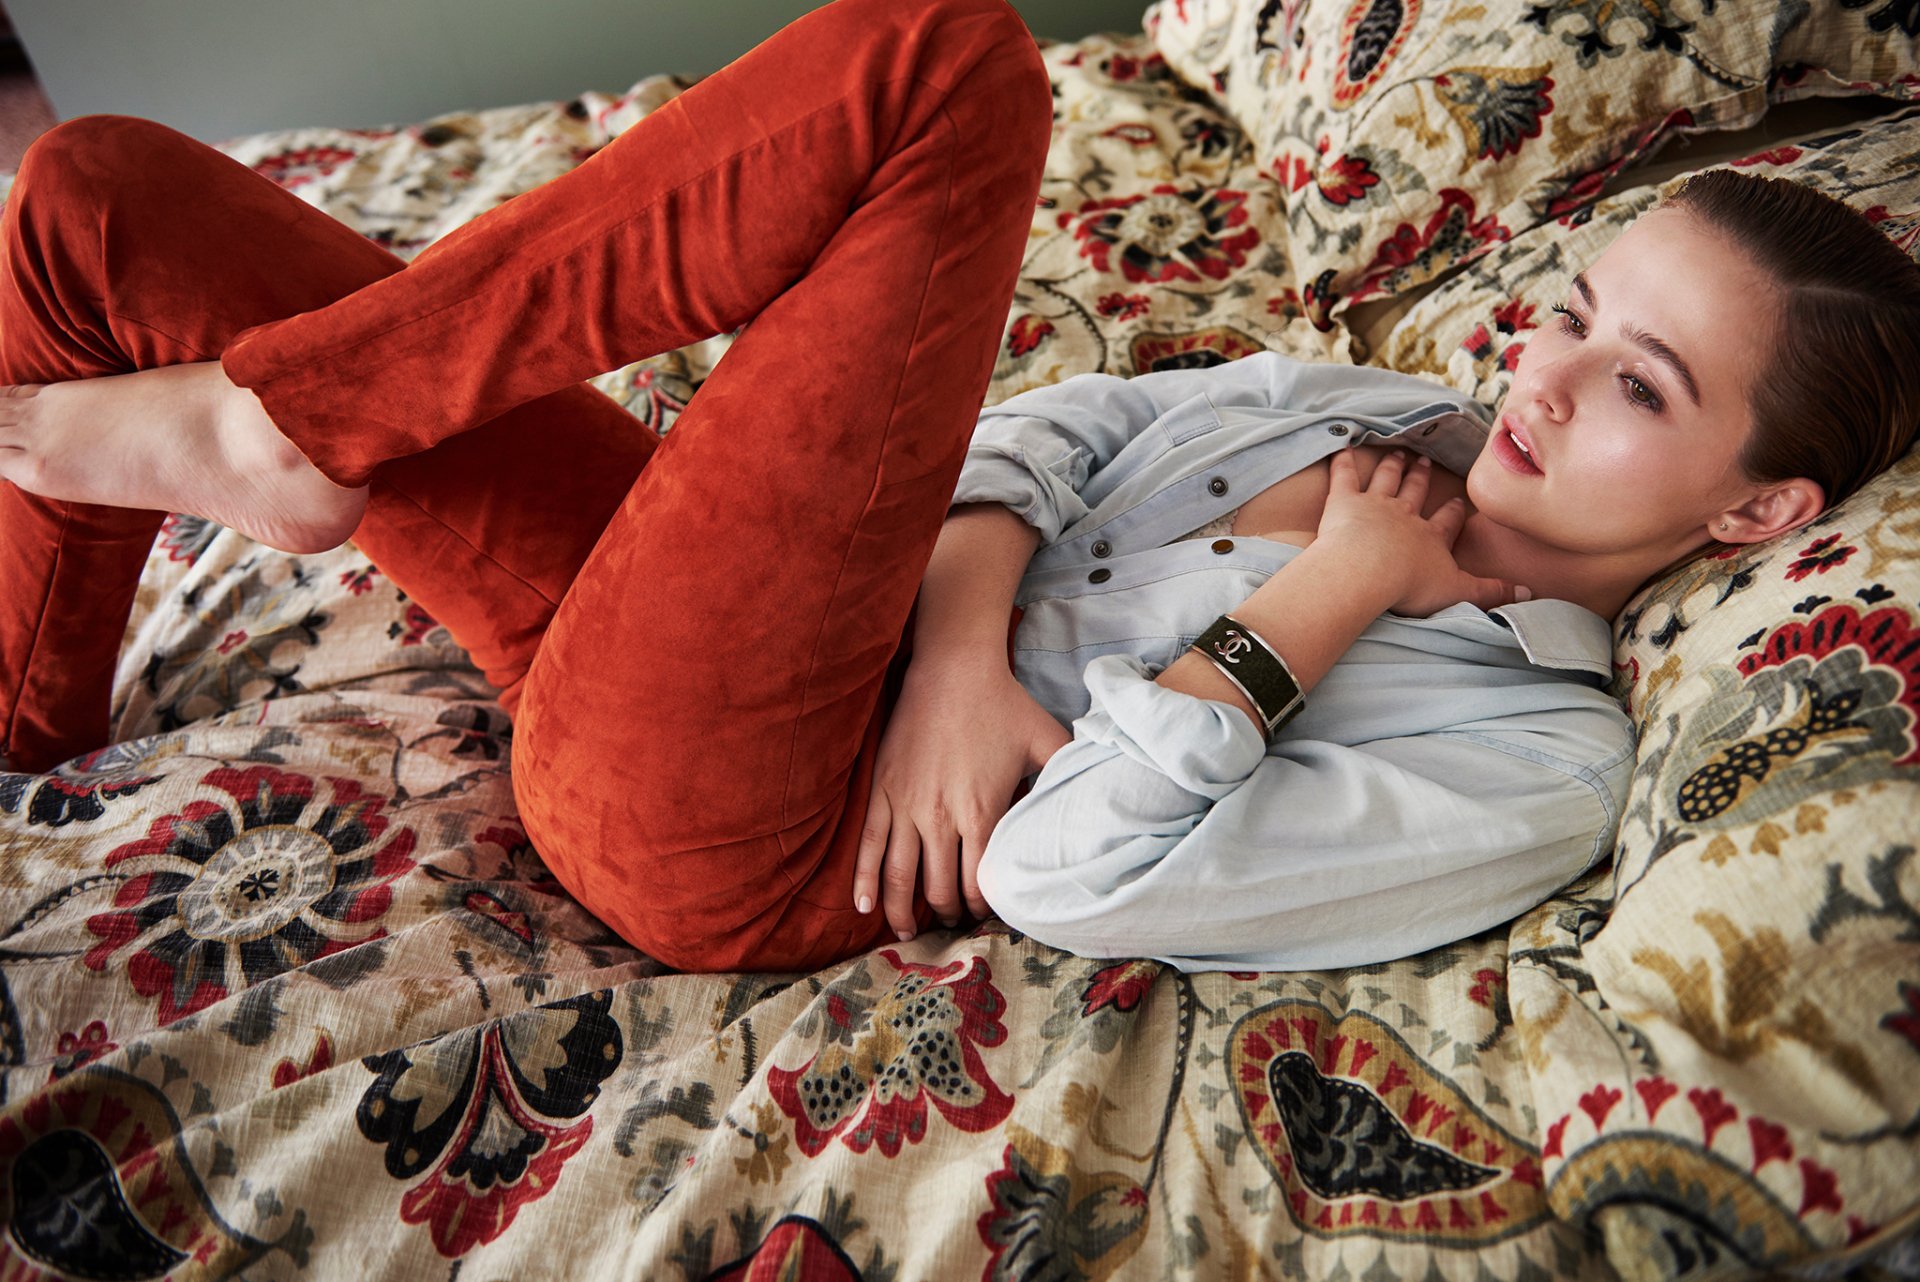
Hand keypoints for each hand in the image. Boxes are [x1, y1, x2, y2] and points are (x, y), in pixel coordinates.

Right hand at [853, 656, 1070, 939]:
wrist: (953, 669)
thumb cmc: (1002, 704)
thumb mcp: (1047, 740)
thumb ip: (1069, 773)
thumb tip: (1095, 800)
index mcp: (982, 811)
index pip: (979, 883)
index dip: (984, 907)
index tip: (987, 913)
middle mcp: (941, 817)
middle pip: (939, 889)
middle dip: (948, 914)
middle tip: (954, 920)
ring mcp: (907, 806)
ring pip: (900, 877)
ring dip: (903, 912)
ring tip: (909, 931)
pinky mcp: (883, 792)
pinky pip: (870, 846)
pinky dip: (865, 880)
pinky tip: (863, 906)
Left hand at [1315, 449, 1526, 616]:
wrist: (1368, 571)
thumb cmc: (1410, 585)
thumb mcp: (1458, 592)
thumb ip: (1491, 592)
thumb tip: (1528, 593)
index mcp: (1431, 537)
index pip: (1447, 521)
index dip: (1453, 511)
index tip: (1458, 501)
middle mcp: (1405, 515)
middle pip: (1415, 492)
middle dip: (1422, 478)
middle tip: (1425, 463)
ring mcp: (1374, 505)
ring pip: (1386, 480)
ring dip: (1393, 466)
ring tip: (1397, 454)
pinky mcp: (1344, 502)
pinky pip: (1344, 476)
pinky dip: (1343, 461)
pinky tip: (1344, 447)